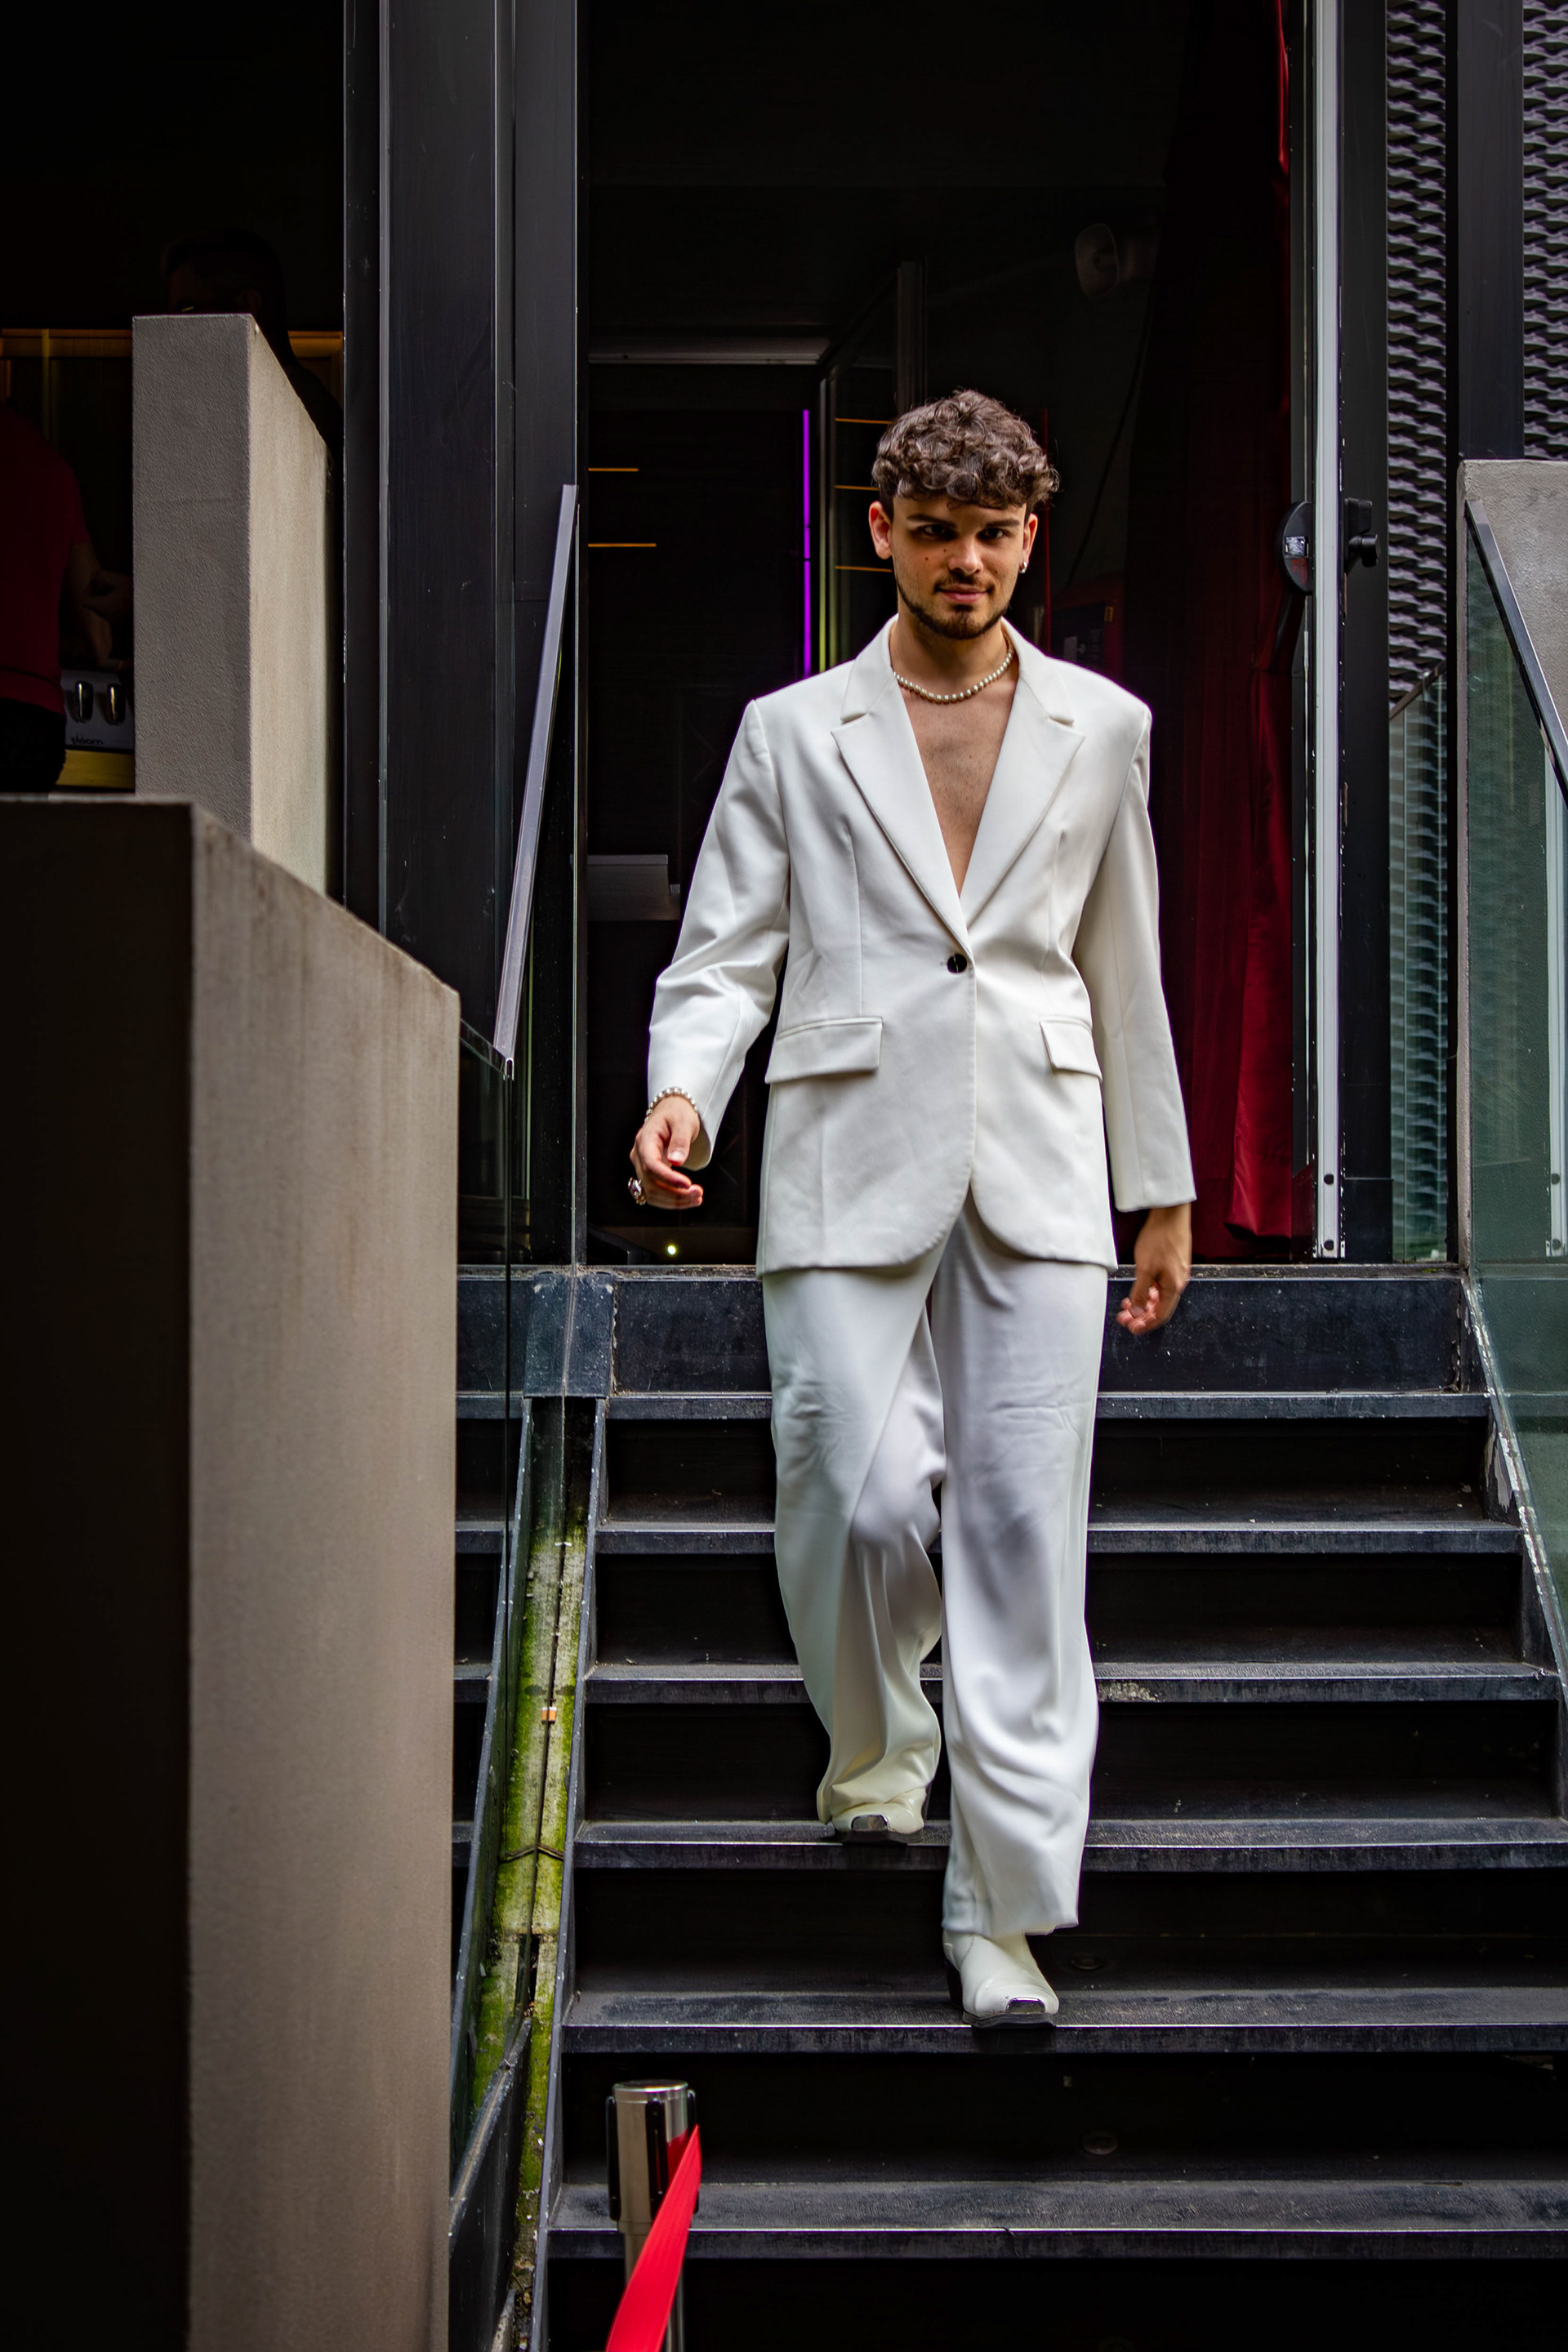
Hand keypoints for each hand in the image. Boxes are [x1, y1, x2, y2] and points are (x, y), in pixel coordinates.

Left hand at [80, 566, 131, 619]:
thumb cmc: (134, 591)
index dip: (88, 589)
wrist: (153, 605)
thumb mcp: (117, 578)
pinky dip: (112, 602)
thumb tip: (94, 575)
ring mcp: (113, 620)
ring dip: (105, 596)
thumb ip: (101, 575)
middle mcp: (106, 615)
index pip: (84, 600)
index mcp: (103, 606)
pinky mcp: (120, 621)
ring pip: (101, 607)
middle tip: (108, 583)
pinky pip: (109, 610)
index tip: (98, 583)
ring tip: (117, 589)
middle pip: (92, 603)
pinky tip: (122, 596)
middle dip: (97, 592)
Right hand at [630, 1095, 704, 1210]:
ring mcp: (642, 1166)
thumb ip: (680, 1141)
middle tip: (698, 1193)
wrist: (671, 1112)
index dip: (668, 1178)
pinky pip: (655, 1193)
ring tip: (696, 1198)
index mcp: (644, 1140)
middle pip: (650, 1183)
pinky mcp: (648, 1174)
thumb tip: (676, 1161)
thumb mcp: (683, 1122)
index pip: (651, 1165)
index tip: (687, 1184)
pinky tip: (687, 1199)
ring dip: (673, 1201)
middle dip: (675, 1193)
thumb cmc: (676, 1114)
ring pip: (651, 1193)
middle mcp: (639, 1155)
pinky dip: (670, 1200)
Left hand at [1115, 1202, 1191, 1335]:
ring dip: (1143, 1302)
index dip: (1145, 1325)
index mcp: (1174, 1287)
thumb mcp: (1145, 1269)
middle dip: (1141, 1315)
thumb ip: (1140, 1292)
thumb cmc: (1159, 1238)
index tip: (1131, 1328)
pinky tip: (1138, 1288)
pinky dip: (1148, 1290)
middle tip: (1123, 1317)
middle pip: (1160, 1307)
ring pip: (1159, 1296)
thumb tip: (1137, 1312)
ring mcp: (1176, 1272)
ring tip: (1126, 1305)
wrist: (1171, 1214)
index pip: (1160, 1316)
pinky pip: (1160, 1284)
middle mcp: (1178, 1282)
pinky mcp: (1172, 1263)